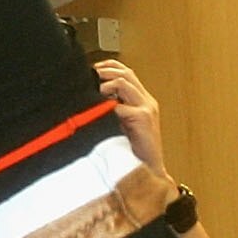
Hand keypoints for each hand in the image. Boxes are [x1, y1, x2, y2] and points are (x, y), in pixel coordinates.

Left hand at [93, 58, 167, 174]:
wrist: (150, 170)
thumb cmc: (133, 151)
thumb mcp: (122, 124)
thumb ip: (113, 109)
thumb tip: (90, 98)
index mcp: (142, 100)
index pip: (126, 72)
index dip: (108, 67)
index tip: (90, 70)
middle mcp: (147, 101)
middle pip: (126, 73)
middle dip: (104, 71)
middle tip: (88, 76)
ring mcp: (147, 108)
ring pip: (124, 83)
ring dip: (105, 85)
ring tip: (93, 92)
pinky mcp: (144, 118)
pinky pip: (121, 106)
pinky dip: (107, 107)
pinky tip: (98, 113)